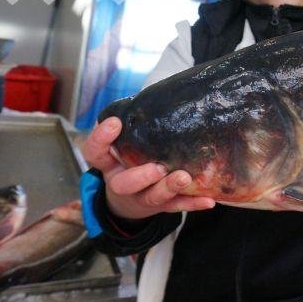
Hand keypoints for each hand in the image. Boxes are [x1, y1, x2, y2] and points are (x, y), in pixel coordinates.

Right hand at [82, 117, 214, 219]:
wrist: (129, 200)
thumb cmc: (129, 159)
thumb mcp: (123, 143)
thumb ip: (135, 125)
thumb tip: (162, 94)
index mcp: (108, 163)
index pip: (94, 152)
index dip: (101, 138)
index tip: (115, 123)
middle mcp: (121, 182)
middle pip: (122, 184)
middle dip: (140, 176)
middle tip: (158, 167)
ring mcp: (141, 197)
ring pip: (152, 197)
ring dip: (168, 188)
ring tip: (184, 177)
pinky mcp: (161, 207)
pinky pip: (176, 207)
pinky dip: (192, 203)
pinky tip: (207, 200)